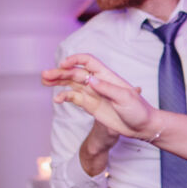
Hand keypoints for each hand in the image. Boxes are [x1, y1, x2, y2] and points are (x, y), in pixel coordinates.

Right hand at [42, 55, 162, 139]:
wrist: (142, 127)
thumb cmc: (139, 110)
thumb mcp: (125, 98)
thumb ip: (107, 88)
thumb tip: (91, 80)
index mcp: (107, 76)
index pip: (89, 62)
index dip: (75, 60)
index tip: (64, 64)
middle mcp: (98, 82)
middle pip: (75, 73)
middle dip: (60, 72)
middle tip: (45, 75)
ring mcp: (93, 94)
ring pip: (72, 84)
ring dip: (58, 81)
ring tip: (44, 81)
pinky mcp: (91, 105)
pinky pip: (75, 98)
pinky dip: (65, 97)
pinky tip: (57, 99)